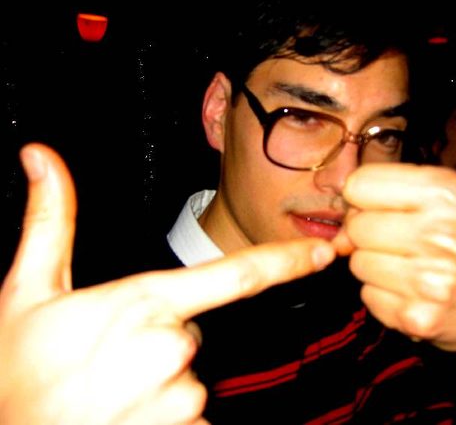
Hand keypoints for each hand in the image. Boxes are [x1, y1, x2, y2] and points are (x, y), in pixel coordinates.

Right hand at [0, 143, 334, 424]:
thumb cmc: (15, 370)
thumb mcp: (25, 292)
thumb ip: (49, 221)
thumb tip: (39, 156)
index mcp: (143, 303)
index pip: (235, 275)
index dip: (287, 260)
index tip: (325, 251)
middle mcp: (171, 350)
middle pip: (195, 334)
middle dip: (164, 340)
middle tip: (109, 358)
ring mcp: (181, 401)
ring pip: (189, 378)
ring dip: (159, 381)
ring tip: (107, 392)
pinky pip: (190, 419)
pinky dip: (162, 416)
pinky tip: (121, 416)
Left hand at [334, 163, 455, 406]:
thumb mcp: (449, 198)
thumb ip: (392, 190)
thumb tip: (338, 209)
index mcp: (446, 192)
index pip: (360, 184)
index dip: (362, 198)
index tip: (380, 208)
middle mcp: (440, 233)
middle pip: (355, 226)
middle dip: (368, 234)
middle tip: (400, 242)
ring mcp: (429, 279)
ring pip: (357, 263)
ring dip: (375, 266)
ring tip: (409, 267)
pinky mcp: (418, 317)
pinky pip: (368, 296)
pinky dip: (383, 296)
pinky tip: (411, 292)